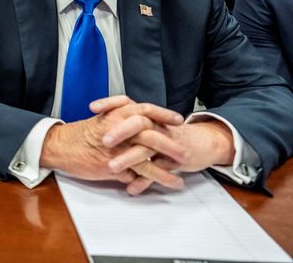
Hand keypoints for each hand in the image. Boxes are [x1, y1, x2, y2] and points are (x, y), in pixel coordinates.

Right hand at [41, 96, 187, 192]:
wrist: (60, 145)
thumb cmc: (80, 133)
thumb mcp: (102, 117)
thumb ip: (121, 117)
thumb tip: (140, 122)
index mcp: (117, 115)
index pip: (146, 111)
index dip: (164, 115)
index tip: (178, 120)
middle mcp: (119, 130)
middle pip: (153, 137)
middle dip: (171, 147)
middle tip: (184, 154)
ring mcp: (116, 150)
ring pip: (147, 161)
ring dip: (165, 173)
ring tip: (178, 181)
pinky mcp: (111, 166)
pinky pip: (134, 176)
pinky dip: (146, 184)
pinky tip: (155, 189)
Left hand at [98, 97, 235, 193]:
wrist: (200, 143)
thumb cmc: (169, 133)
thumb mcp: (147, 123)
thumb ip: (126, 122)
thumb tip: (100, 121)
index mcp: (146, 115)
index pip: (127, 103)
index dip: (110, 103)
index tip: (92, 108)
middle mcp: (155, 126)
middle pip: (137, 124)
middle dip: (120, 131)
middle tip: (104, 140)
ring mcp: (165, 143)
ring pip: (146, 149)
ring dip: (128, 159)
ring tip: (111, 167)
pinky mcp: (173, 160)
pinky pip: (157, 171)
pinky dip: (144, 181)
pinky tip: (131, 189)